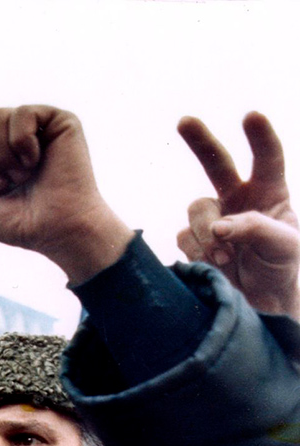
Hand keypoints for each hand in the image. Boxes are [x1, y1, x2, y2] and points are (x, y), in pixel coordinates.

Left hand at [0, 106, 132, 282]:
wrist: (58, 231)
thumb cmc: (24, 224)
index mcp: (1, 152)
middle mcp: (19, 136)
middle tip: (0, 182)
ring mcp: (40, 127)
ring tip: (18, 175)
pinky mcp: (61, 122)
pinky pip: (23, 113)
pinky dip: (20, 141)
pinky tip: (32, 161)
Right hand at [177, 112, 299, 319]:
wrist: (261, 303)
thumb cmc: (281, 268)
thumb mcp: (285, 247)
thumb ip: (256, 229)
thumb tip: (219, 226)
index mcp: (270, 193)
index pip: (267, 159)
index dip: (260, 137)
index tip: (251, 116)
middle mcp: (239, 199)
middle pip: (217, 162)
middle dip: (200, 141)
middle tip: (185, 120)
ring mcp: (214, 219)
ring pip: (197, 208)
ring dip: (208, 232)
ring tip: (226, 257)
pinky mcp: (195, 241)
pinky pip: (185, 236)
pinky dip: (198, 251)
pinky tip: (215, 264)